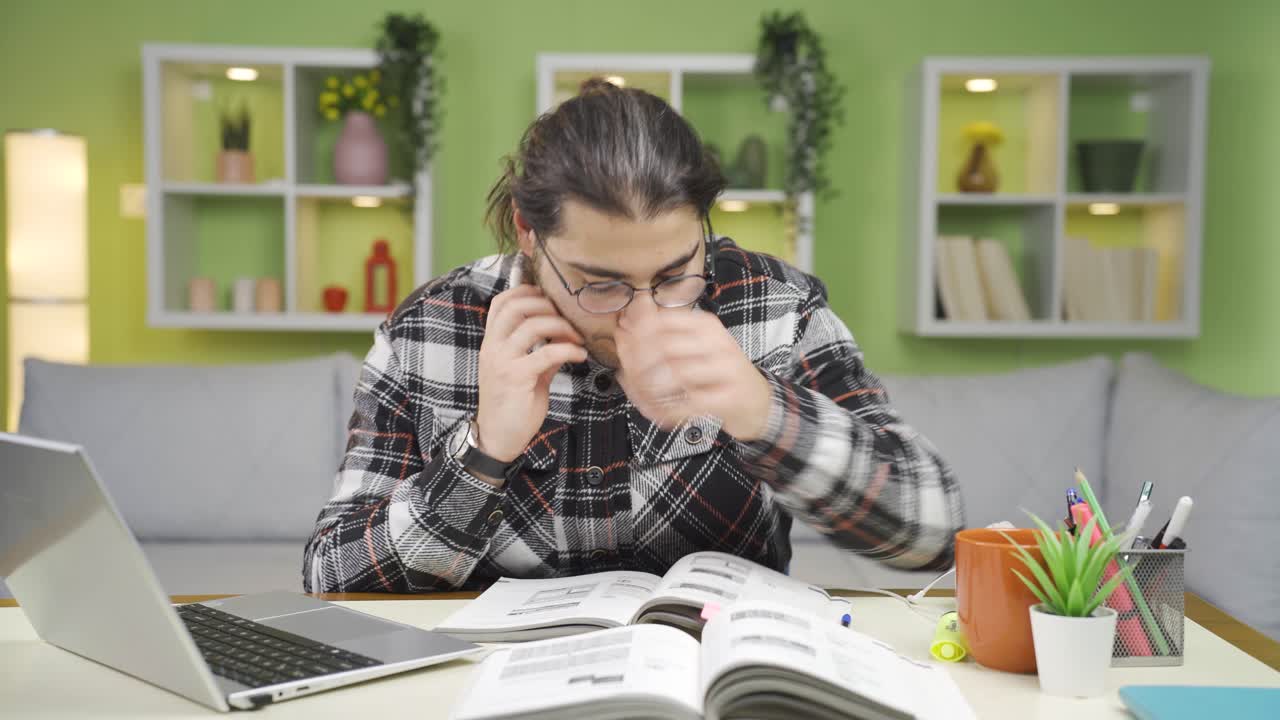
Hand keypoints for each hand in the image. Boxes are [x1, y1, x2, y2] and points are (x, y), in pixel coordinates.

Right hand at [476, 285, 586, 463]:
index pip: (501, 303)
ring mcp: (502, 361)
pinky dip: (568, 350)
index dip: (525, 292)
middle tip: (568, 319)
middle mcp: (492, 348)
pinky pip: (546, 353)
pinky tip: (579, 356)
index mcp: (492, 343)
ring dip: (561, 326)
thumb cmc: (512, 407)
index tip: (549, 299)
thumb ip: (541, 354)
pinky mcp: (516, 377)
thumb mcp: (526, 374)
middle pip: (517, 306)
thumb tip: (563, 339)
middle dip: (547, 305)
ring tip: (577, 338)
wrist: (497, 439)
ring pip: (532, 325)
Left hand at [615, 306, 772, 440]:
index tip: (621, 348)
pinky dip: (666, 412)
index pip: (663, 322)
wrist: (759, 402)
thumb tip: (622, 332)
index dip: (636, 336)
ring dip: (650, 390)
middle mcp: (718, 343)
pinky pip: (687, 404)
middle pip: (665, 347)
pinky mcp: (729, 398)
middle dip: (638, 365)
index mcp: (706, 326)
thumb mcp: (698, 347)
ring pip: (674, 375)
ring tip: (643, 398)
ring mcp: (726, 369)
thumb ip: (665, 339)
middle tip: (628, 378)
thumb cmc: (720, 374)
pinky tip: (659, 415)